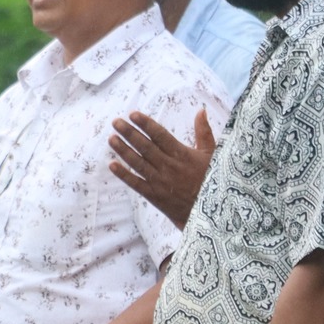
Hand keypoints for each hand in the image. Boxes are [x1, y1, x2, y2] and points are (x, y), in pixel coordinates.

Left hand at [108, 108, 214, 228]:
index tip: (133, 115)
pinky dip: (123, 174)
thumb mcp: (212, 154)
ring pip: (138, 163)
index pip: (160, 135)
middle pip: (145, 147)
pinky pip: (136, 183)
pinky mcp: (154, 195)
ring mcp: (160, 181)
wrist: (211, 212)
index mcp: (182, 154)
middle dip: (129, 133)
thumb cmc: (211, 179)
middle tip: (116, 122)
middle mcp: (169, 166)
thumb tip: (201, 111)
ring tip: (111, 138)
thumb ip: (204, 132)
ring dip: (123, 150)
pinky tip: (112, 165)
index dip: (145, 124)